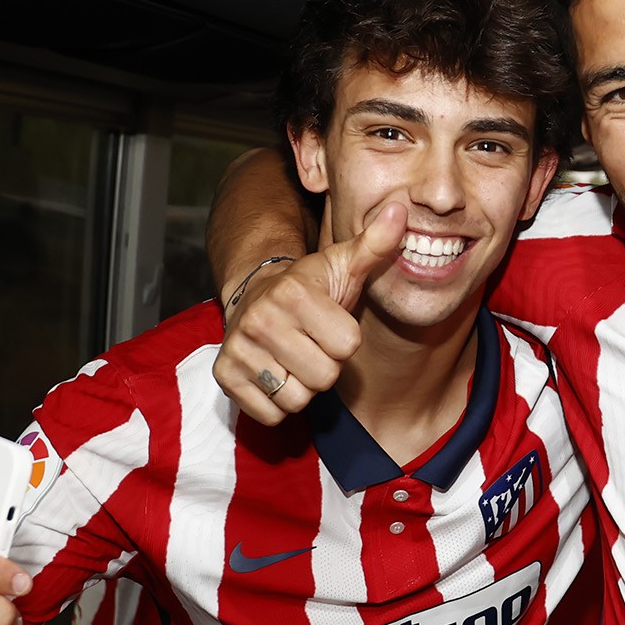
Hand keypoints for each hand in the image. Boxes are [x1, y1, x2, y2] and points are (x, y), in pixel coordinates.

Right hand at [214, 202, 406, 423]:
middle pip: (324, 376)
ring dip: (302, 385)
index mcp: (294, 293)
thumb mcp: (343, 264)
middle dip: (325, 364)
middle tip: (311, 343)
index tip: (329, 323)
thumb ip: (375, 244)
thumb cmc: (310, 288)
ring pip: (298, 399)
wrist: (254, 296)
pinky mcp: (225, 376)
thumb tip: (400, 211)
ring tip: (293, 358)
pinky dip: (277, 402)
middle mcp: (260, 320)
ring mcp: (239, 349)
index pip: (347, 346)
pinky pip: (271, 414)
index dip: (345, 339)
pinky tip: (274, 373)